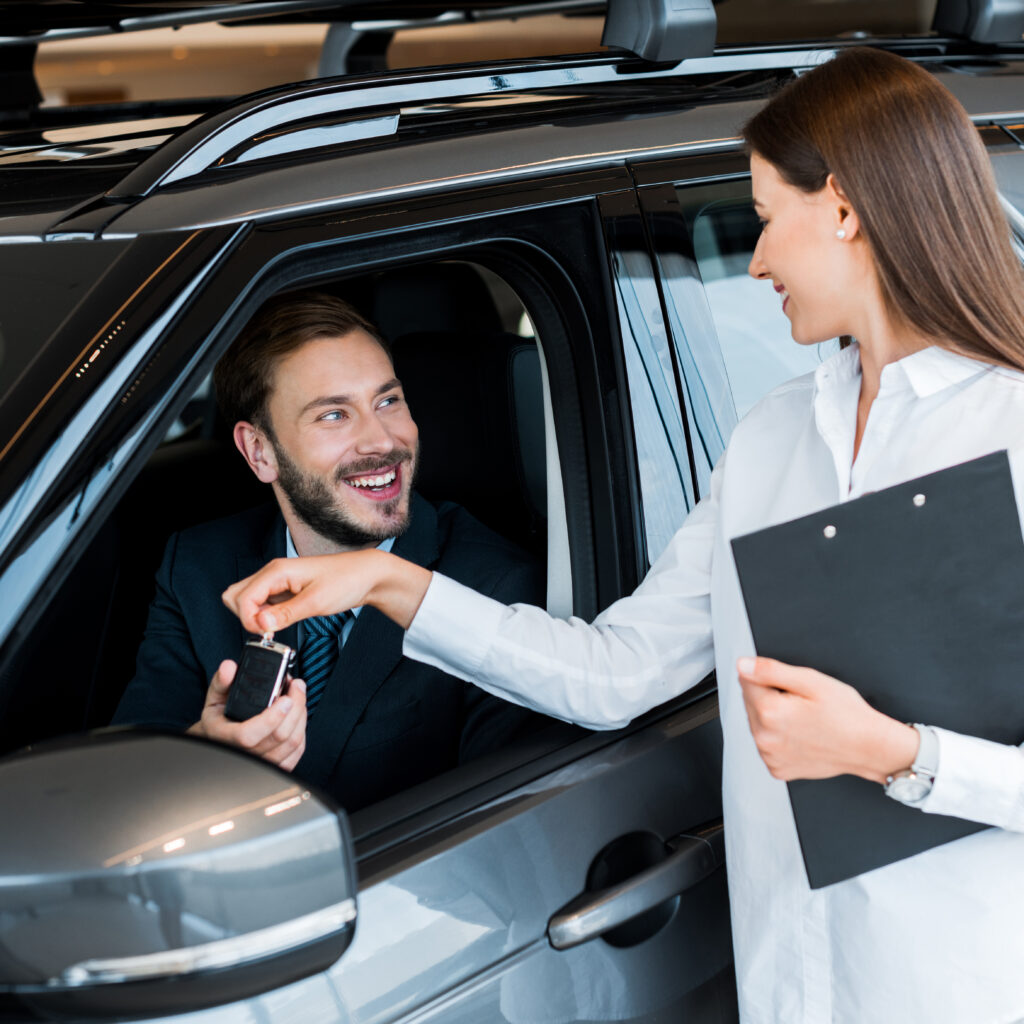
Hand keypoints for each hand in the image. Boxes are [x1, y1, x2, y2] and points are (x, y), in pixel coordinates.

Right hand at [187, 660, 307, 770]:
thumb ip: (221, 682)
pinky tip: (299, 714)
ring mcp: (262, 764)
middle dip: (296, 707)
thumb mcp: (214, 700)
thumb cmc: (219, 721)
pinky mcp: (276, 767)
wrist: (220, 741)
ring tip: (299, 695)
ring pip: (292, 744)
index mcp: (226, 738)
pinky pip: (297, 752)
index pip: (248, 736)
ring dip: (301, 716)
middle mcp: (244, 755)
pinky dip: (302, 730)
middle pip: (279, 737)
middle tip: (297, 686)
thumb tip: (229, 667)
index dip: (271, 719)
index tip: (285, 699)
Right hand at [222, 549, 431, 633]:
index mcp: (277, 571)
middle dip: (244, 616)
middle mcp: (273, 573)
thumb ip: (285, 614)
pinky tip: (283, 621)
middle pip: (235, 596)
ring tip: (278, 625)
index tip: (265, 633)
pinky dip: (266, 615)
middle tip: (268, 629)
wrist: (367, 575)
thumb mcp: (316, 602)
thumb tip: (260, 625)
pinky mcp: (285, 589)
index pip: (241, 598)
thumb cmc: (346, 581)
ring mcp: (278, 581)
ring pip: (247, 600)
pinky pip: (263, 603)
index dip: (248, 620)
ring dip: (254, 616)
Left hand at [736, 656, 917, 782]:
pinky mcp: (777, 768)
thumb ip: (770, 670)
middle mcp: (764, 737)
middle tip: (801, 702)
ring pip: (757, 723)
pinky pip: (767, 744)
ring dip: (772, 717)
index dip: (768, 676)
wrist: (869, 747)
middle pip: (750, 702)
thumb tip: (742, 665)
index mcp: (769, 711)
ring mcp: (770, 756)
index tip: (790, 684)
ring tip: (803, 719)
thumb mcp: (811, 681)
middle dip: (769, 696)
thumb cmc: (847, 715)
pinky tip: (800, 734)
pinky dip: (778, 737)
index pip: (746, 679)